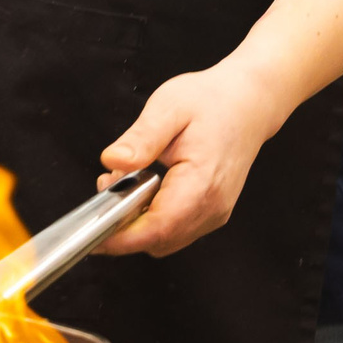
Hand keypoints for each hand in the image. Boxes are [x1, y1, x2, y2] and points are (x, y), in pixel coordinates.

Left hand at [93, 58, 290, 256]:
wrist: (249, 102)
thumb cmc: (212, 101)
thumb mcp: (169, 107)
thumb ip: (140, 138)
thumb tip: (112, 161)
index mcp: (201, 183)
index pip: (157, 229)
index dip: (120, 238)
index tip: (93, 233)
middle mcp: (212, 207)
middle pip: (158, 240)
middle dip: (123, 225)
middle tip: (107, 186)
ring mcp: (215, 213)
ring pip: (166, 240)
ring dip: (138, 222)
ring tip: (127, 181)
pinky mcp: (213, 212)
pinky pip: (177, 230)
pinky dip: (154, 218)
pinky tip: (146, 188)